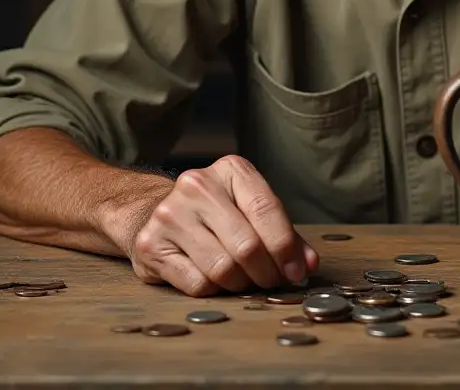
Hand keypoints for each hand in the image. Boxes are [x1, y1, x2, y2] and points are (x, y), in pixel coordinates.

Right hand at [123, 155, 318, 296]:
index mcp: (230, 169)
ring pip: (222, 268)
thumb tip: (307, 264)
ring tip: (244, 280)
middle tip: (271, 282)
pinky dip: (215, 291)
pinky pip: (197, 284)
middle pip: (246, 244)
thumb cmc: (215, 213)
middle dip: (266, 271)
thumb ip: (283, 234)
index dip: (286, 246)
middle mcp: (197, 185)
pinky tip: (215, 281)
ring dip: (241, 284)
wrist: (153, 211)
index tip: (298, 271)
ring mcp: (171, 214)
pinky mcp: (151, 245)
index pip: (265, 208)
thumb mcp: (250, 210)